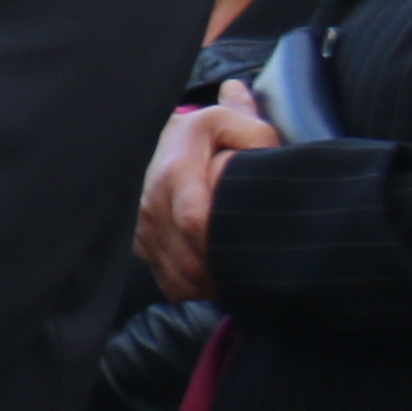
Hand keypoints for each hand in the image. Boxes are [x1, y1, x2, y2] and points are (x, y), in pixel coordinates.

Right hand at [138, 83, 280, 301]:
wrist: (152, 144)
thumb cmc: (198, 135)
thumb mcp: (227, 122)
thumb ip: (254, 134)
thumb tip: (271, 155)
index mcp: (174, 173)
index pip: (194, 222)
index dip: (222, 242)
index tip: (250, 245)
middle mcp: (151, 207)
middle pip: (189, 261)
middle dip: (224, 271)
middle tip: (255, 266)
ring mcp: (142, 232)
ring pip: (180, 277)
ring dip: (213, 283)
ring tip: (239, 271)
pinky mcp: (140, 248)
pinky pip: (170, 284)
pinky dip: (197, 288)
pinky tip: (217, 275)